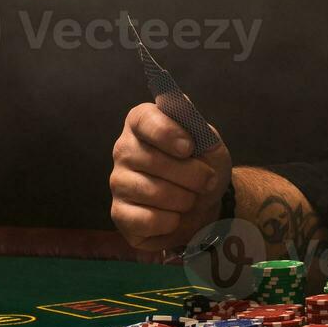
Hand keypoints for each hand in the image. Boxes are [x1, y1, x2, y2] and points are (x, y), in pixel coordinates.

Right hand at [109, 103, 232, 252]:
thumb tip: (182, 104)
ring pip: (151, 192)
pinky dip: (170, 222)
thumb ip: (196, 124)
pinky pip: (146, 219)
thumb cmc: (203, 167)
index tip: (189, 147)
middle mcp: (124, 149)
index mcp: (142, 123)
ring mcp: (118, 182)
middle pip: (152, 160)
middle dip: (191, 175)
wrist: (205, 204)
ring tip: (191, 199)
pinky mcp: (119, 214)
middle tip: (208, 181)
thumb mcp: (209, 143)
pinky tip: (174, 217)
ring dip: (184, 199)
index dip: (167, 133)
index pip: (144, 120)